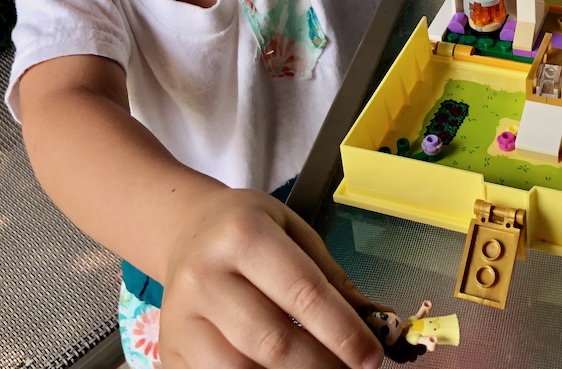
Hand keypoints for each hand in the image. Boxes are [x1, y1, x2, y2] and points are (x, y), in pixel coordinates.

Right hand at [159, 188, 383, 368]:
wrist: (187, 228)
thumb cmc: (248, 227)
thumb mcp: (293, 230)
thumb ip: (330, 276)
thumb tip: (373, 322)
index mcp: (244, 235)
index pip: (302, 291)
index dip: (342, 330)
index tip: (371, 356)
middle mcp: (206, 276)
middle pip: (272, 340)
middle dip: (321, 366)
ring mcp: (181, 318)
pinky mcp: (169, 350)